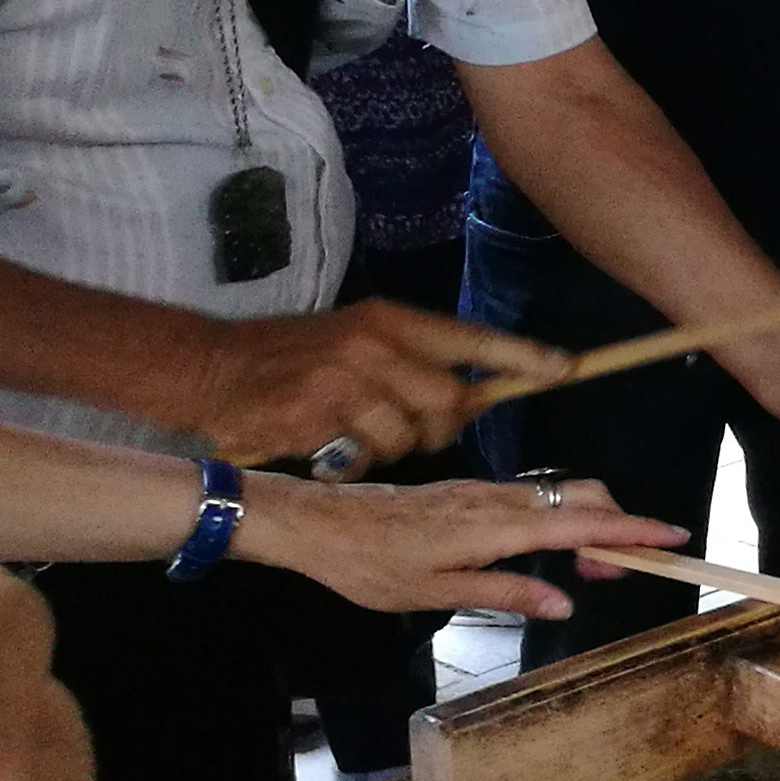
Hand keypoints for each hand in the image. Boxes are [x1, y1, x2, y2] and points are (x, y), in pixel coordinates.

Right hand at [177, 303, 577, 468]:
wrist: (211, 368)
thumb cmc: (294, 356)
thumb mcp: (359, 339)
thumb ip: (415, 361)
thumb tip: (474, 393)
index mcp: (391, 321)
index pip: (472, 338)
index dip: (522, 356)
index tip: (566, 368)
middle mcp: (374, 346)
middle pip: (450, 400)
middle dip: (445, 426)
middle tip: (420, 430)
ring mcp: (344, 381)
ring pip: (409, 434)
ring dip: (394, 446)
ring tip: (359, 433)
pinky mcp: (316, 418)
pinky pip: (366, 454)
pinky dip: (357, 459)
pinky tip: (330, 443)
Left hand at [236, 474, 690, 621]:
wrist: (320, 524)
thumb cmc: (371, 566)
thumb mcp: (435, 593)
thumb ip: (505, 593)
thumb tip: (566, 599)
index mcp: (496, 527)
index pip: (582, 524)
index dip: (632, 531)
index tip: (673, 539)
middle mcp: (500, 501)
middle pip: (584, 498)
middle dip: (621, 526)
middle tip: (631, 568)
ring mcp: (487, 492)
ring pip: (561, 496)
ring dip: (592, 524)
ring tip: (596, 568)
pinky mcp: (474, 493)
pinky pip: (537, 498)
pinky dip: (562, 519)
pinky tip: (552, 550)